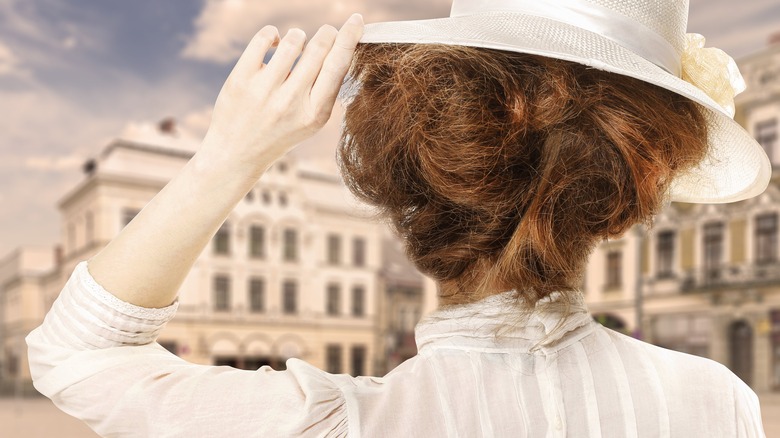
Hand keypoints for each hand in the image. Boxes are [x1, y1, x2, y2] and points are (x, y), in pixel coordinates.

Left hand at [199, 13, 363, 175]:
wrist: (237, 154)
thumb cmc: (279, 132)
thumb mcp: (310, 121)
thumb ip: (325, 89)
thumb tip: (340, 46)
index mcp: (315, 113)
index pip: (339, 65)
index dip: (350, 37)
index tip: (356, 19)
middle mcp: (292, 101)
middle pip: (319, 47)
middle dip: (328, 32)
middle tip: (328, 31)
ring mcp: (265, 90)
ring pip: (294, 39)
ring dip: (299, 35)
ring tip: (296, 43)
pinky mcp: (241, 79)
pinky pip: (264, 38)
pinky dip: (272, 34)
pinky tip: (274, 43)